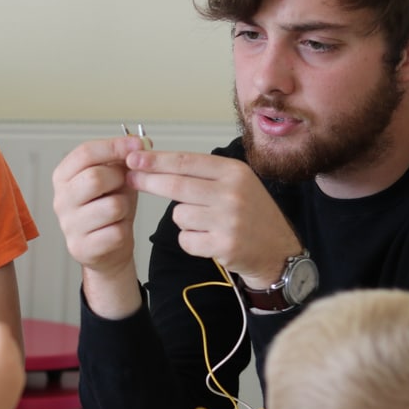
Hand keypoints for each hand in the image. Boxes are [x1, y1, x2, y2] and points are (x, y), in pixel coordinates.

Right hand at [52, 137, 147, 277]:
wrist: (108, 247)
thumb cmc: (109, 206)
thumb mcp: (114, 178)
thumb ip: (123, 159)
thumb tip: (141, 142)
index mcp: (63, 176)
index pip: (85, 153)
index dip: (114, 146)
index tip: (138, 145)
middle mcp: (60, 200)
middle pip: (95, 178)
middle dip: (119, 179)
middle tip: (123, 185)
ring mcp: (68, 225)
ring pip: (112, 206)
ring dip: (125, 206)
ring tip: (119, 211)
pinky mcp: (81, 247)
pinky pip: (116, 231)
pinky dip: (123, 229)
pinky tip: (115, 229)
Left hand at [123, 149, 299, 288]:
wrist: (277, 251)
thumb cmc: (250, 213)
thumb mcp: (236, 183)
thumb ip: (201, 173)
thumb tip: (155, 163)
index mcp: (234, 172)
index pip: (186, 162)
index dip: (156, 160)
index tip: (133, 158)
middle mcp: (233, 193)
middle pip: (176, 185)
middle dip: (149, 181)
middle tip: (131, 179)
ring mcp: (229, 220)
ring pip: (179, 215)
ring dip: (183, 220)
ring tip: (205, 223)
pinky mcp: (224, 245)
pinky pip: (186, 239)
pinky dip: (190, 241)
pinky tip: (209, 240)